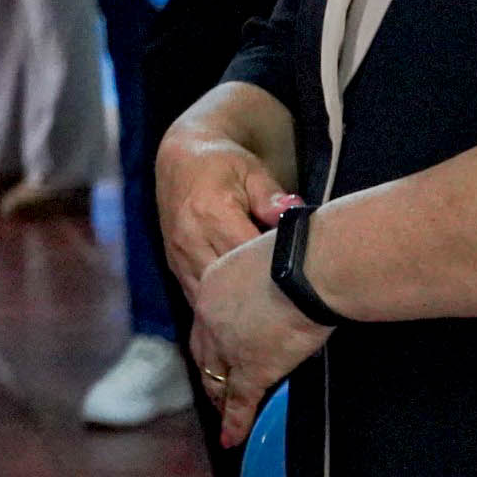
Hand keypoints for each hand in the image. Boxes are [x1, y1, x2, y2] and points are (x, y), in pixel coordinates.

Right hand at [156, 120, 297, 299]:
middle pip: (227, 283)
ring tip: (267, 317)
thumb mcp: (251, 171)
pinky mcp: (174, 264)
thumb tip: (296, 213)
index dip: (275, 271)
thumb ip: (271, 196)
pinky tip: (240, 316)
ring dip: (236, 309)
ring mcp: (178, 255)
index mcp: (211, 213)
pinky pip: (196, 297)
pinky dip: (218, 308)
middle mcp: (190, 238)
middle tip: (291, 306)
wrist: (179, 159)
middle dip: (258, 297)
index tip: (302, 280)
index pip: (247, 256)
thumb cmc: (221, 163)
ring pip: (209, 297)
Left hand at [189, 234, 331, 445]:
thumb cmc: (302, 253)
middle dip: (210, 370)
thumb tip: (289, 275)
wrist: (306, 267)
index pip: (209, 315)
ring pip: (219, 377)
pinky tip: (231, 438)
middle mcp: (211, 314)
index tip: (219, 344)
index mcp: (214, 282)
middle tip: (214, 387)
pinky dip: (235, 422)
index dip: (212, 334)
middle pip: (204, 350)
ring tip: (223, 412)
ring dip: (220, 396)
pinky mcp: (251, 368)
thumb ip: (268, 273)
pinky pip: (240, 401)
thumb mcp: (270, 255)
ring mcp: (227, 344)